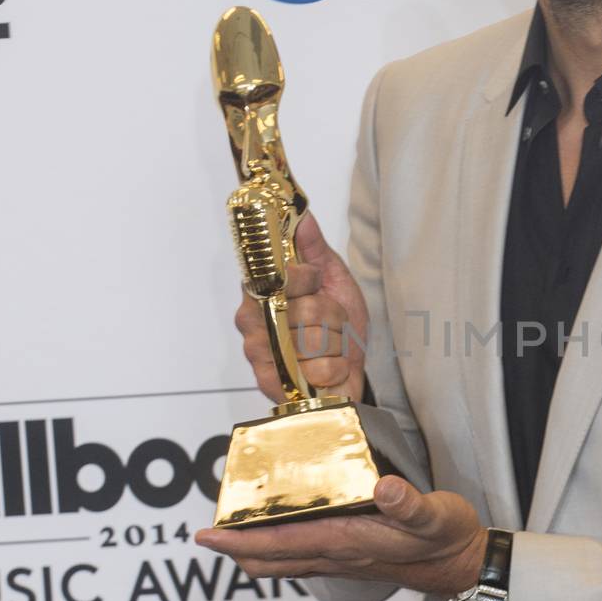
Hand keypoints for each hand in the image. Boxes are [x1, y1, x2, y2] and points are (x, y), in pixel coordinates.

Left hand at [195, 477, 487, 597]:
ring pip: (282, 562)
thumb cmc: (449, 538)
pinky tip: (276, 532)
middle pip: (270, 559)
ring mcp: (342, 560)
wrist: (465, 565)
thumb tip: (384, 486)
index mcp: (348, 541)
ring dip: (252, 550)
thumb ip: (410, 504)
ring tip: (232, 530)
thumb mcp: (436, 515)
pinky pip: (301, 558)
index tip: (206, 534)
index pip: (281, 544)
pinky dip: (277, 549)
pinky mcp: (351, 558)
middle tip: (208, 530)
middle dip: (235, 548)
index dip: (240, 540)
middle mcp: (338, 554)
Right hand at [235, 213, 368, 402]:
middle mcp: (253, 321)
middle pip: (303, 310)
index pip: (283, 275)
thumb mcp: (332, 279)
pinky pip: (314, 371)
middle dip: (332, 316)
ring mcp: (259, 354)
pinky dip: (334, 369)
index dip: (309, 279)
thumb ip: (314, 249)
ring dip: (335, 344)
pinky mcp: (270, 384)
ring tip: (330, 346)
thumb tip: (302, 216)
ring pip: (312, 341)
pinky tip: (328, 369)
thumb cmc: (337, 324)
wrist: (349, 368)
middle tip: (331, 321)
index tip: (316, 282)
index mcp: (261, 290)